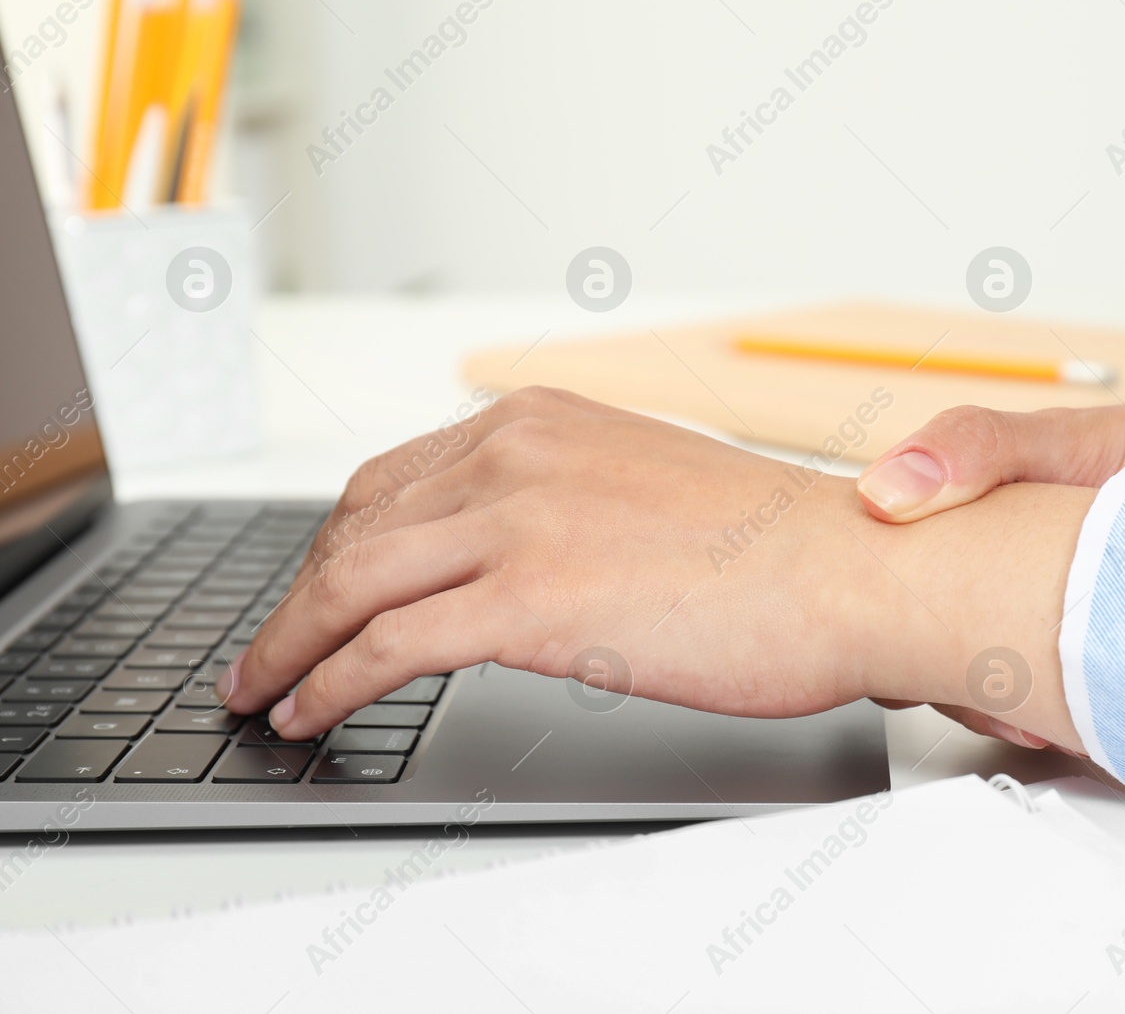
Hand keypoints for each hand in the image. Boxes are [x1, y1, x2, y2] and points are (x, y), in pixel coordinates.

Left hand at [220, 387, 1094, 751]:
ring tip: (264, 692)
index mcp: (542, 420)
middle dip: (297, 596)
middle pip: (355, 526)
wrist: (851, 571)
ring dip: (289, 646)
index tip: (317, 585)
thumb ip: (566, 501)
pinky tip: (311, 711)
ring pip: (351, 583)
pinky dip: (329, 683)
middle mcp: (515, 452)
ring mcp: (517, 521)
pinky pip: (387, 647)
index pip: (395, 478)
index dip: (338, 543)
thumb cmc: (775, 548)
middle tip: (268, 647)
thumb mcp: (646, 486)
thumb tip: (515, 555)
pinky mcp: (527, 599)